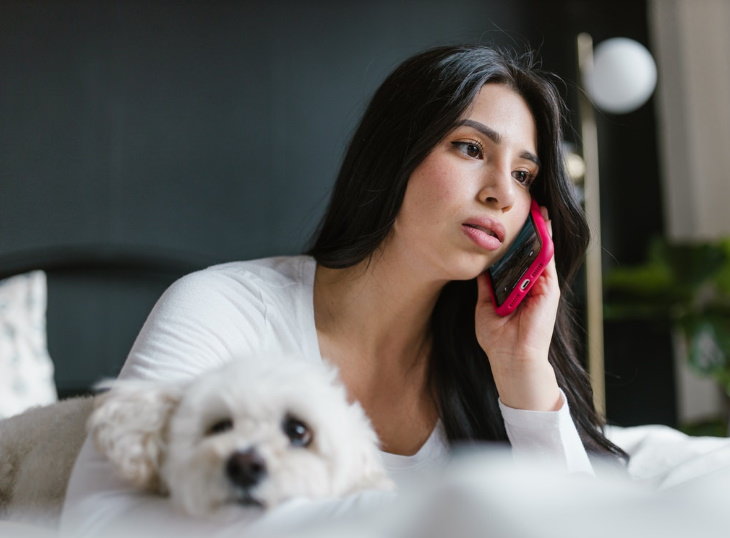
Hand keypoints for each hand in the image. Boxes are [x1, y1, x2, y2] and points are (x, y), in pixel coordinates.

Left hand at [474, 209, 561, 410]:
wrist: (511, 359)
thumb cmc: (498, 338)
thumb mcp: (485, 306)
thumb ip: (486, 286)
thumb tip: (480, 266)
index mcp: (517, 288)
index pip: (518, 258)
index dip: (515, 239)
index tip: (508, 220)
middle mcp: (532, 284)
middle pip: (532, 251)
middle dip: (530, 229)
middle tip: (527, 204)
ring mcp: (542, 286)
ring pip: (542, 252)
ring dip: (540, 231)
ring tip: (536, 208)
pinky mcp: (549, 290)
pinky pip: (547, 261)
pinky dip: (545, 243)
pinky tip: (542, 226)